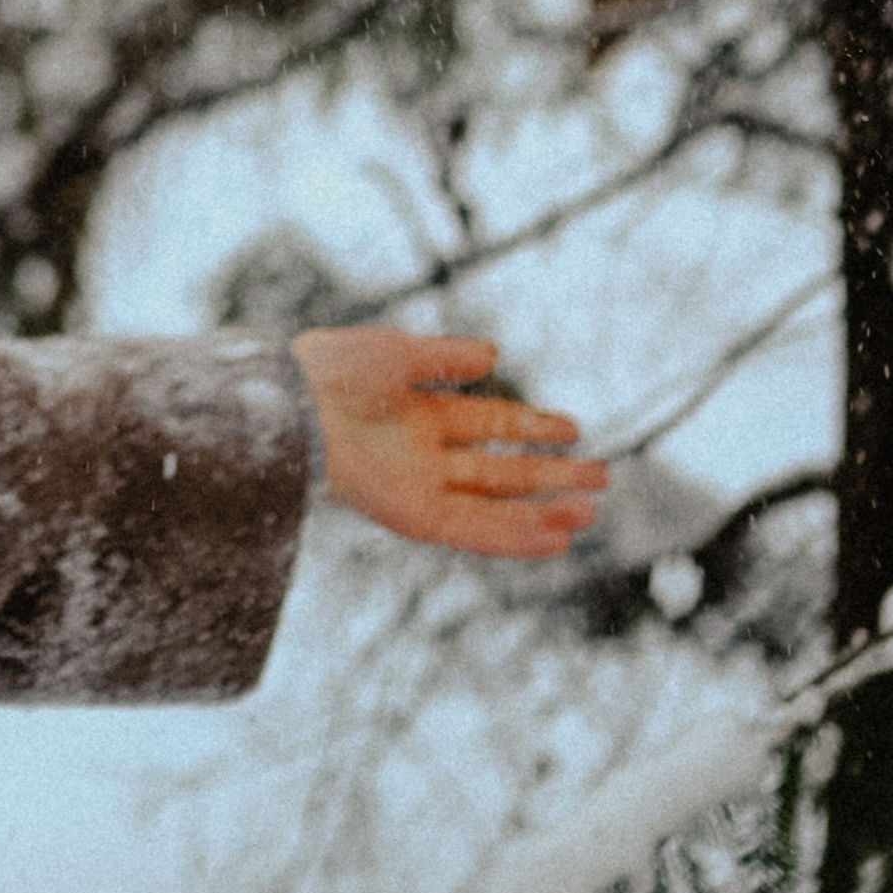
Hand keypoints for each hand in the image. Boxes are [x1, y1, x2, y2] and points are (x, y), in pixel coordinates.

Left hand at [291, 327, 605, 557]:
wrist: (290, 404)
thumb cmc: (328, 370)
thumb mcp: (395, 353)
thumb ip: (445, 357)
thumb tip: (494, 354)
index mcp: (418, 413)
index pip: (491, 424)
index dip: (533, 427)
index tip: (575, 429)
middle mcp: (423, 454)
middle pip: (501, 469)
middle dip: (551, 474)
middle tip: (603, 477)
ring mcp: (419, 486)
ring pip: (495, 505)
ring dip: (542, 511)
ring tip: (590, 514)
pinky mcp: (413, 516)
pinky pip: (474, 531)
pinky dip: (515, 537)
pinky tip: (554, 539)